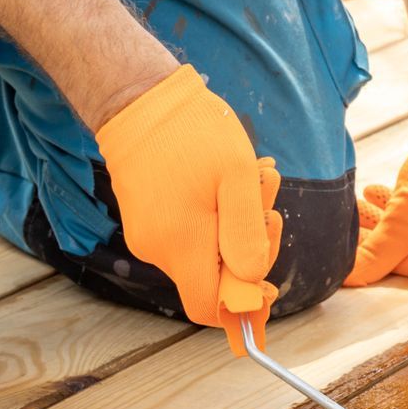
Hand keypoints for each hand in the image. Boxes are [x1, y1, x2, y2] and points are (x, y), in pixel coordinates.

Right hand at [96, 66, 282, 354]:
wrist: (140, 99)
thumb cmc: (193, 132)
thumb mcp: (237, 178)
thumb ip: (246, 235)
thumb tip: (252, 281)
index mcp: (181, 244)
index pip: (209, 308)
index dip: (241, 305)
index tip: (267, 283)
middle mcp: (157, 250)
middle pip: (211, 281)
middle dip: (247, 250)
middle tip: (266, 202)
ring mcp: (147, 237)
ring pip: (202, 256)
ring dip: (233, 228)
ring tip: (248, 181)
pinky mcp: (145, 222)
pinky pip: (187, 237)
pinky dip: (213, 219)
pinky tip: (223, 183)